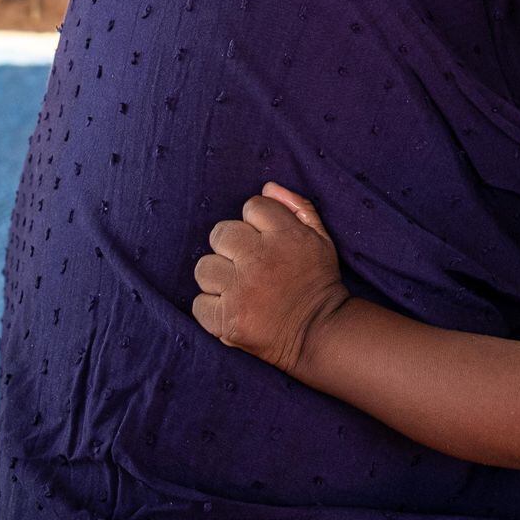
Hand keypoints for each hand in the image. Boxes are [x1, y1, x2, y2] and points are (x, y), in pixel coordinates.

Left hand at [192, 182, 349, 373]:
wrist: (320, 332)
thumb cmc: (319, 282)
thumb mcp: (320, 238)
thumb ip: (296, 207)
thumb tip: (267, 187)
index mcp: (284, 235)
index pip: (252, 206)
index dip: (256, 224)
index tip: (265, 242)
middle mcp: (259, 259)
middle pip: (221, 233)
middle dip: (231, 247)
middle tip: (247, 266)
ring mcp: (241, 290)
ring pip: (204, 267)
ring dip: (217, 277)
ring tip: (236, 288)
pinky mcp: (228, 319)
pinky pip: (199, 303)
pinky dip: (211, 308)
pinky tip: (230, 309)